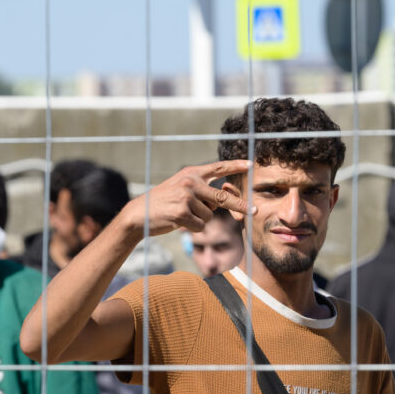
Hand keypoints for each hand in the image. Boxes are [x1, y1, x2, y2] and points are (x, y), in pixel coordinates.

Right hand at [117, 160, 253, 237]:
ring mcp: (186, 197)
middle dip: (240, 206)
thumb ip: (203, 190)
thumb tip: (225, 197)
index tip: (251, 165)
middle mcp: (190, 182)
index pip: (218, 167)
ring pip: (210, 215)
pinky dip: (193, 228)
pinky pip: (200, 226)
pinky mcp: (182, 212)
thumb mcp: (182, 189)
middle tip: (256, 211)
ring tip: (182, 215)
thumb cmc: (164, 203)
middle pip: (223, 197)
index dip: (235, 166)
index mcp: (191, 173)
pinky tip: (178, 222)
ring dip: (200, 219)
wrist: (139, 214)